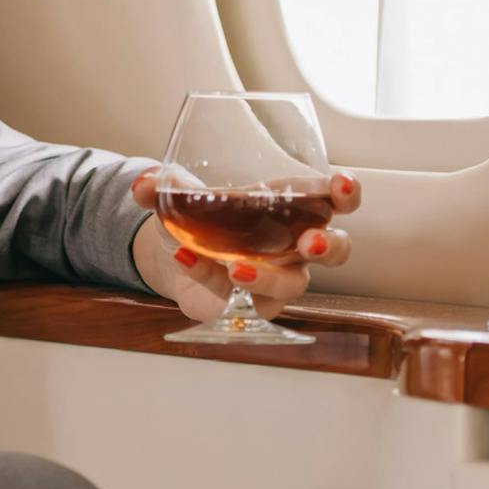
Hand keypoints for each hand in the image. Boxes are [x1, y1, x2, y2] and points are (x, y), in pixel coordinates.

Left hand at [128, 167, 360, 322]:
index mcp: (294, 206)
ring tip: (237, 268)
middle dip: (328, 246)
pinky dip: (208, 277)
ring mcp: (276, 278)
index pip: (334, 198)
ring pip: (291, 285)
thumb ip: (164, 185)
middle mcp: (294, 245)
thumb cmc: (207, 215)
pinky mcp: (247, 305)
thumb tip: (143, 183)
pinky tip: (186, 259)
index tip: (342, 187)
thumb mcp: (187, 192)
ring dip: (269, 277)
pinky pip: (238, 300)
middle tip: (309, 242)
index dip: (346, 193)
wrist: (178, 250)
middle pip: (334, 250)